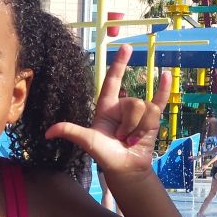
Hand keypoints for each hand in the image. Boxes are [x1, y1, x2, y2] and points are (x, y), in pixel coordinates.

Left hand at [45, 44, 170, 174]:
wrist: (125, 169)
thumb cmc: (105, 155)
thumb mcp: (87, 141)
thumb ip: (70, 132)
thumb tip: (48, 133)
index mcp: (107, 106)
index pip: (114, 80)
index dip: (119, 64)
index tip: (126, 47)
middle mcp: (123, 106)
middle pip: (134, 104)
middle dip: (130, 124)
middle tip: (122, 139)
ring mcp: (139, 112)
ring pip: (147, 110)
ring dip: (140, 129)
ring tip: (132, 141)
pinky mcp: (152, 120)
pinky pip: (160, 101)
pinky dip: (164, 89)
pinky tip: (168, 75)